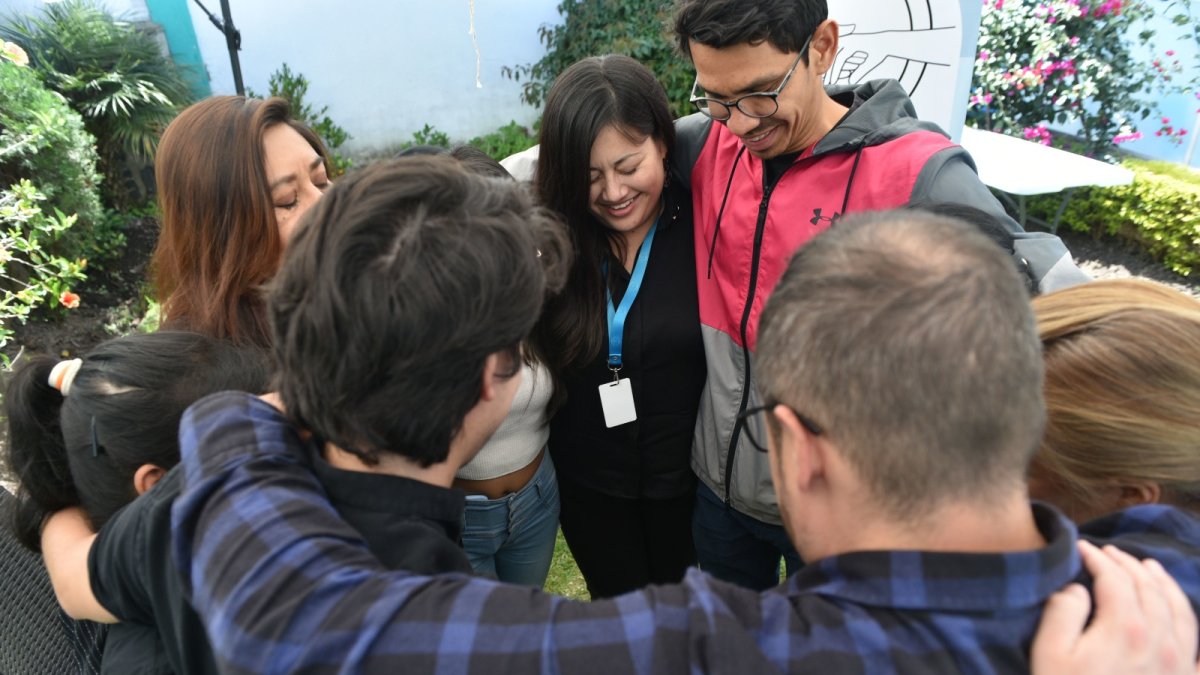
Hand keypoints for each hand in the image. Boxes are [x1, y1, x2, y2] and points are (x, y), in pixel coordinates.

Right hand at [1032, 540, 1198, 674]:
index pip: (1115, 579)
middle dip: (1128, 565)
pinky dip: (1190, 624)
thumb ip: (1063, 612)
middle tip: (1110, 553)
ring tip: (1151, 569)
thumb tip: (1078, 589)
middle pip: (1149, 589)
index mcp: (1126, 629)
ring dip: (1164, 585)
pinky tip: (1182, 619)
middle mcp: (1161, 642)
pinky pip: (1197, 648)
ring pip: (1180, 611)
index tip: (1081, 549)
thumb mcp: (1050, 654)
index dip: (1098, 559)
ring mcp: (1179, 665)